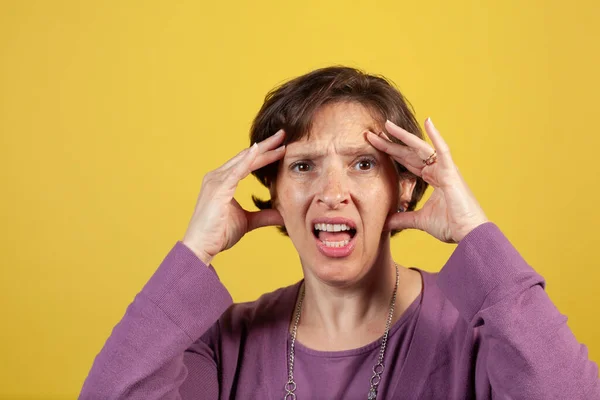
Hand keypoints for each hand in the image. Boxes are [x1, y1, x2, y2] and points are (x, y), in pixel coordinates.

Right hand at [182, 130, 285, 263]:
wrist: (200, 247)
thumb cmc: (218, 234)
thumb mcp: (248, 222)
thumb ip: (264, 215)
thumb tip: (283, 215)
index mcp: (223, 181)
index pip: (247, 163)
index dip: (264, 153)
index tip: (281, 146)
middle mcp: (217, 176)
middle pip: (246, 156)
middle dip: (266, 145)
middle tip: (283, 134)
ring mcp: (216, 181)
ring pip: (244, 161)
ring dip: (262, 150)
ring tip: (280, 141)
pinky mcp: (218, 189)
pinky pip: (235, 171)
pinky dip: (247, 160)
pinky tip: (258, 150)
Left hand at [366, 118, 487, 242]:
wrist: (468, 233)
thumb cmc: (451, 225)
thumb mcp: (420, 221)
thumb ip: (402, 218)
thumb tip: (385, 223)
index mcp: (432, 178)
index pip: (406, 162)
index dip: (390, 153)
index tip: (374, 145)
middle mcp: (437, 170)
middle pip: (408, 153)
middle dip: (389, 143)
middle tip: (371, 134)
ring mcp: (445, 169)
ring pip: (420, 148)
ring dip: (403, 136)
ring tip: (387, 125)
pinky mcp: (451, 172)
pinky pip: (442, 150)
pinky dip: (436, 136)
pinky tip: (428, 121)